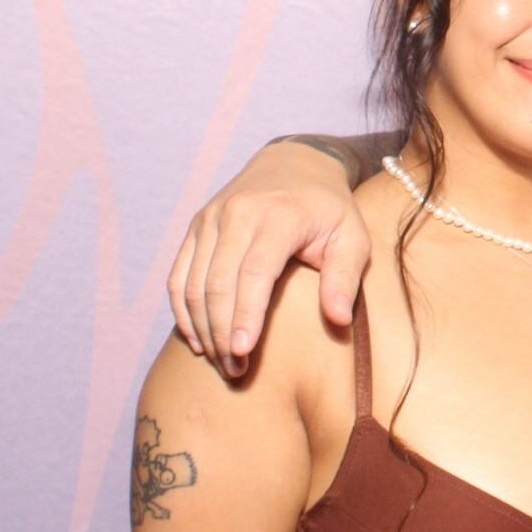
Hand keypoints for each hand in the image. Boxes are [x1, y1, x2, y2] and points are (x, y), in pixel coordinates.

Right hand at [167, 141, 369, 375]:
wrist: (296, 161)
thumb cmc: (330, 209)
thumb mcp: (353, 237)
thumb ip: (345, 277)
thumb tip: (339, 320)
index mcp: (278, 216)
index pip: (254, 272)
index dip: (245, 315)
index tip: (243, 352)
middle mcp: (237, 214)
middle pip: (217, 283)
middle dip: (222, 331)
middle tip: (235, 370)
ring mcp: (210, 218)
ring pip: (193, 282)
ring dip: (202, 327)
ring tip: (220, 362)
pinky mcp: (196, 226)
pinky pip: (178, 274)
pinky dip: (183, 310)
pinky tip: (197, 339)